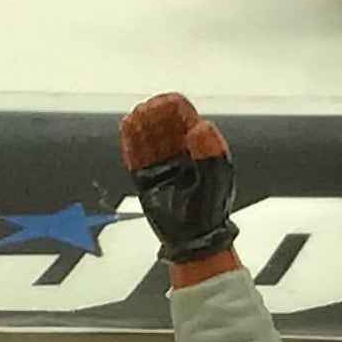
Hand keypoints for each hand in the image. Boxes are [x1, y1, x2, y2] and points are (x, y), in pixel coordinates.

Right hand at [121, 92, 239, 274]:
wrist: (194, 239)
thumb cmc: (209, 209)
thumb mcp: (216, 176)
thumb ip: (209, 150)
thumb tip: (200, 126)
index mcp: (200, 149)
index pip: (185, 119)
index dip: (175, 107)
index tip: (166, 102)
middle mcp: (180, 154)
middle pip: (164, 125)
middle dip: (155, 114)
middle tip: (147, 108)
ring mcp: (162, 166)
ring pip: (148, 139)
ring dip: (142, 126)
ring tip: (135, 116)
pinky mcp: (146, 180)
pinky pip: (135, 157)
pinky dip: (130, 143)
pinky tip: (125, 128)